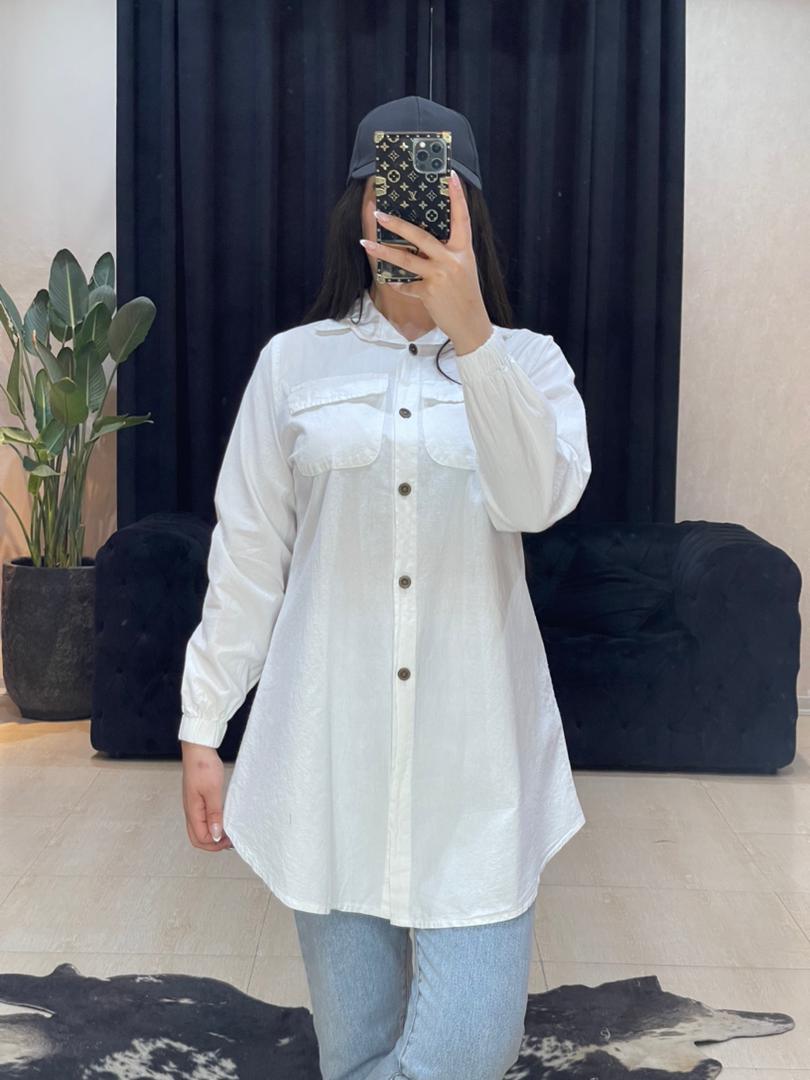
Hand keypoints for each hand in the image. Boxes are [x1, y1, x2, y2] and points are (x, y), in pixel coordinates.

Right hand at [181, 741, 232, 850]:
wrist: (198, 749)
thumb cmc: (203, 766)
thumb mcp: (213, 790)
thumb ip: (214, 814)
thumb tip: (215, 835)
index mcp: (192, 811)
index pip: (200, 838)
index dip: (216, 843)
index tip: (230, 839)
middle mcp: (190, 811)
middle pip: (197, 837)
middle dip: (213, 844)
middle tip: (229, 841)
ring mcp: (193, 805)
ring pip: (199, 829)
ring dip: (213, 834)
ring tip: (228, 833)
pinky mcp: (197, 799)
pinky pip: (202, 818)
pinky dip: (212, 824)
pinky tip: (222, 820)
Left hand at [361, 170, 493, 355]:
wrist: (471, 325)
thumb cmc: (465, 295)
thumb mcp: (462, 269)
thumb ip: (446, 254)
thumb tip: (421, 242)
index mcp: (463, 250)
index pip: (461, 217)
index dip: (457, 196)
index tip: (450, 175)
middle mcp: (451, 260)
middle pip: (420, 236)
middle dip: (397, 224)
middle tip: (379, 213)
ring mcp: (439, 276)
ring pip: (405, 259)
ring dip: (382, 251)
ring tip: (365, 243)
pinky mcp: (429, 292)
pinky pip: (407, 285)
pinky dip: (398, 284)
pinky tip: (390, 281)